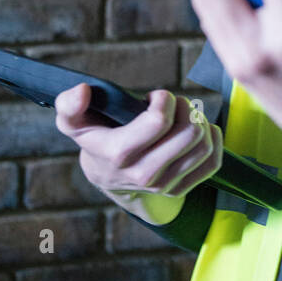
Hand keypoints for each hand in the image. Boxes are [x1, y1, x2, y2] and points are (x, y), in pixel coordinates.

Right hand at [54, 82, 222, 199]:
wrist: (105, 175)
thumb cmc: (94, 137)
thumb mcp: (73, 121)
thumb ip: (69, 104)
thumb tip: (82, 91)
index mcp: (118, 153)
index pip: (158, 122)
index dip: (164, 99)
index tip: (155, 97)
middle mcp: (143, 174)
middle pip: (188, 133)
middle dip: (185, 107)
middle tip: (173, 103)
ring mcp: (164, 185)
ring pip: (202, 145)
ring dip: (198, 121)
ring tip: (182, 115)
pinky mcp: (180, 189)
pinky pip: (212, 162)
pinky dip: (212, 139)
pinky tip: (200, 128)